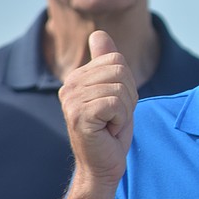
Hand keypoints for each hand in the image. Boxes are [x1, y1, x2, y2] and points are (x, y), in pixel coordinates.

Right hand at [58, 30, 137, 188]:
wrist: (102, 165)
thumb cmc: (110, 131)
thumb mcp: (115, 91)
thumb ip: (107, 62)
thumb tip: (99, 33)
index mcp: (77, 77)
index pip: (116, 59)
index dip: (127, 83)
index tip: (116, 105)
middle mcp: (69, 85)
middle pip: (120, 70)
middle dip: (128, 96)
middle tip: (115, 117)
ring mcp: (71, 100)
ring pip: (120, 88)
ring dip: (125, 110)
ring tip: (111, 125)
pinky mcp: (79, 114)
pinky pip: (116, 103)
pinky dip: (121, 120)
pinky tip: (108, 131)